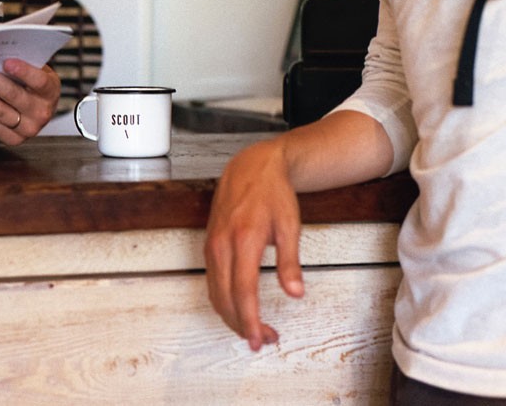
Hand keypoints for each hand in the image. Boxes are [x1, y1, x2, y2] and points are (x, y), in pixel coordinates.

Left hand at [0, 59, 60, 144]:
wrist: (34, 109)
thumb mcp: (35, 69)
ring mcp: (28, 129)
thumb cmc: (31, 83)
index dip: (24, 72)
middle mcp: (42, 112)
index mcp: (50, 91)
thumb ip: (21, 62)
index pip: (39, 81)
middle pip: (13, 96)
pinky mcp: (13, 139)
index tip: (6, 62)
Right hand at [204, 138, 304, 351]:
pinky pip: (212, 281)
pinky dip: (223, 300)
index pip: (243, 291)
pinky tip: (238, 307)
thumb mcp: (289, 225)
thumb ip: (290, 261)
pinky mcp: (209, 244)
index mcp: (244, 240)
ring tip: (253, 328)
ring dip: (231, 315)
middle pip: (225, 298)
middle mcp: (222, 244)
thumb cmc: (272, 193)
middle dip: (241, 325)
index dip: (251, 320)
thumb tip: (295, 292)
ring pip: (215, 293)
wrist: (251, 166)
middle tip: (262, 340)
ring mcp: (212, 245)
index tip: (261, 338)